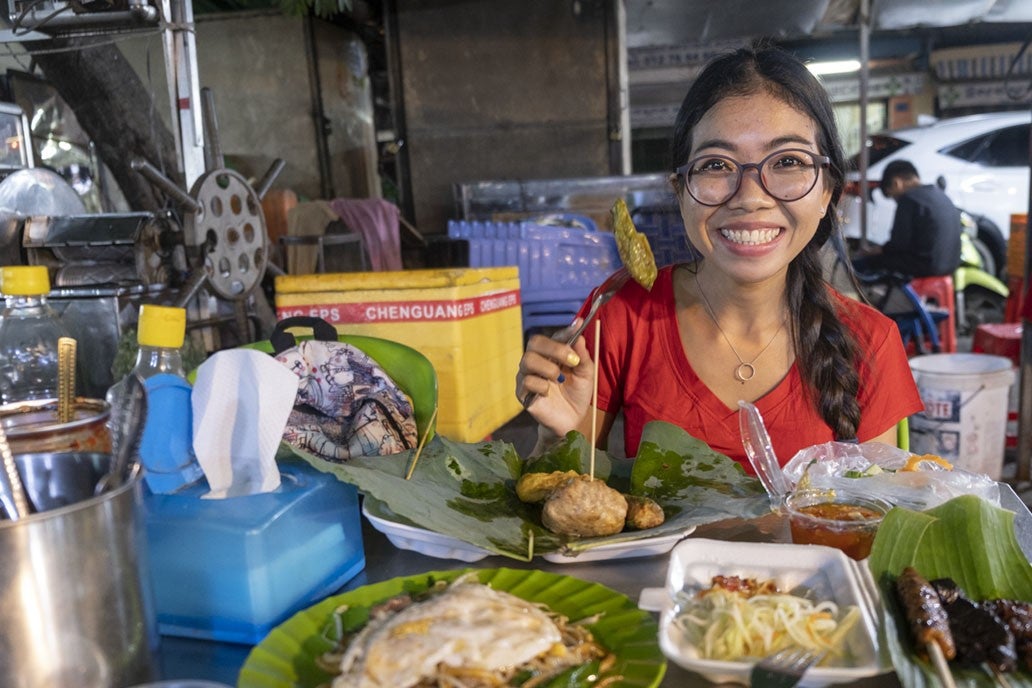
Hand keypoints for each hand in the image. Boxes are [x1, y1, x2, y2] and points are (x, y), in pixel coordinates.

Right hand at [515, 320, 594, 436]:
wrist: (571, 420)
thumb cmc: (577, 394)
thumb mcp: (586, 374)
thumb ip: (582, 355)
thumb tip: (579, 334)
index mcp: (552, 354)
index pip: (553, 336)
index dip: (564, 331)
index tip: (578, 326)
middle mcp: (537, 361)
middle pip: (535, 342)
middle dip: (554, 348)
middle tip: (571, 359)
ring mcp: (527, 375)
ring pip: (527, 360)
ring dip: (548, 368)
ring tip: (560, 378)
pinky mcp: (522, 392)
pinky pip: (526, 381)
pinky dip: (542, 385)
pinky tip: (549, 392)